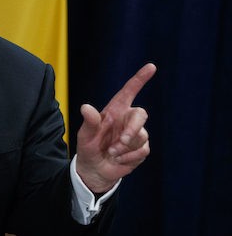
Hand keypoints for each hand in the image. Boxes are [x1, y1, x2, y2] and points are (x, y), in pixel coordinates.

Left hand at [75, 63, 156, 192]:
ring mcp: (136, 134)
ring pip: (141, 136)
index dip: (139, 79)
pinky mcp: (141, 149)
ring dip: (125, 148)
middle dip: (132, 129)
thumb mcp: (85, 135)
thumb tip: (86, 107)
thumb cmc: (88, 147)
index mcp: (115, 111)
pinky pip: (142, 150)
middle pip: (141, 115)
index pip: (129, 91)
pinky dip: (128, 157)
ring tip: (111, 152)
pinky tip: (118, 159)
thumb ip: (89, 122)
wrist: (94, 169)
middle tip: (120, 141)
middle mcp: (127, 120)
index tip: (151, 66)